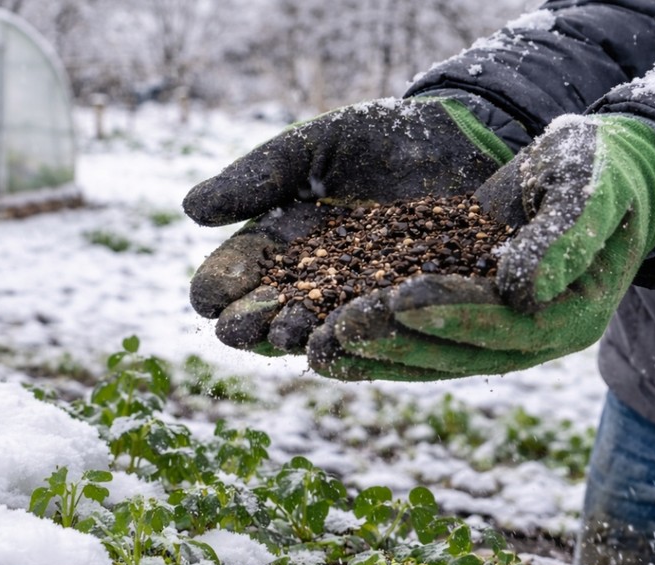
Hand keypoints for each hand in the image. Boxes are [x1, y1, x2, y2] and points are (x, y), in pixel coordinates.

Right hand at [184, 98, 513, 353]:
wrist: (465, 140)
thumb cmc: (380, 137)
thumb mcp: (312, 147)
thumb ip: (258, 177)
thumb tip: (189, 208)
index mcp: (277, 242)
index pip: (234, 273)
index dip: (216, 286)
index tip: (206, 297)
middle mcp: (309, 280)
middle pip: (265, 312)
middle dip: (249, 323)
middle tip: (237, 328)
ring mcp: (356, 299)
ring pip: (315, 328)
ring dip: (296, 336)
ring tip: (285, 334)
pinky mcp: (404, 310)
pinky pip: (376, 330)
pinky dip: (358, 336)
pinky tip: (345, 337)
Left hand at [309, 115, 654, 380]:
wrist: (595, 173)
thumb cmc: (600, 171)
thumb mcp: (589, 189)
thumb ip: (563, 237)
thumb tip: (522, 292)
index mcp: (571, 315)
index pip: (503, 321)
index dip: (451, 312)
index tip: (400, 300)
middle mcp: (530, 341)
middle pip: (454, 350)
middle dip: (394, 340)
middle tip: (338, 329)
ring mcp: (493, 339)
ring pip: (425, 356)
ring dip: (370, 354)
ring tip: (316, 348)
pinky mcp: (461, 322)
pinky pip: (411, 339)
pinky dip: (370, 342)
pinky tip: (321, 336)